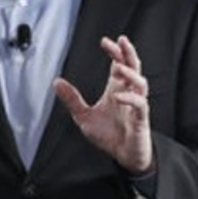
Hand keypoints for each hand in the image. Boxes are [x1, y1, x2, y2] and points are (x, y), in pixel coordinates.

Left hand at [53, 35, 152, 173]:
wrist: (124, 156)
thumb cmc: (109, 136)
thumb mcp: (84, 116)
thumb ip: (72, 99)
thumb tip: (57, 82)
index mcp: (116, 89)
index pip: (119, 64)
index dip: (115, 51)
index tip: (105, 41)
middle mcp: (128, 94)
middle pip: (134, 67)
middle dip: (128, 53)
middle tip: (121, 41)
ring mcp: (136, 106)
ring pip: (141, 83)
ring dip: (131, 73)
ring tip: (119, 66)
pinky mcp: (140, 119)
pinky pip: (140, 105)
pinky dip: (130, 99)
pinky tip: (119, 96)